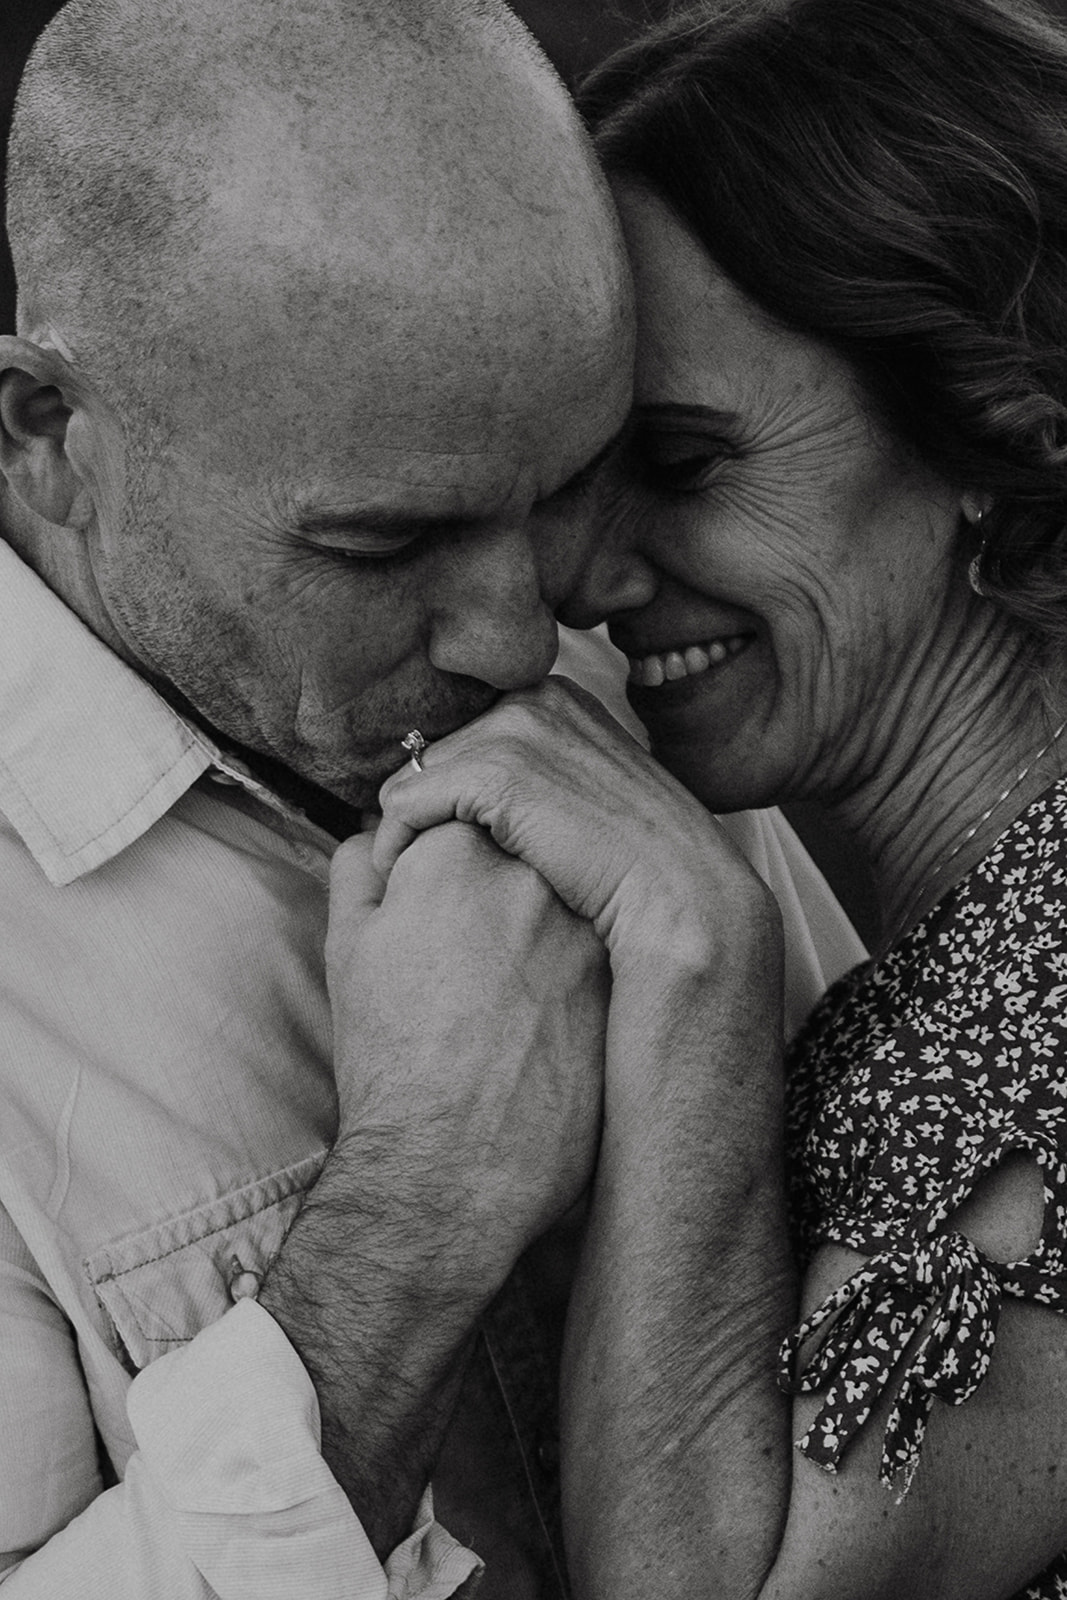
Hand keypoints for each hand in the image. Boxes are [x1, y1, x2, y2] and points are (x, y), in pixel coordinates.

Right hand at [327, 817, 609, 1277]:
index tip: (428, 907)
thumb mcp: (347, 951)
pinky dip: (572, 968)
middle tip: (465, 952)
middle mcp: (535, 877)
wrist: (449, 1168)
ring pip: (563, 897)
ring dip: (536, 922)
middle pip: (517, 847)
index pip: (459, 813)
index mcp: (457, 853)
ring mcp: (589, 927)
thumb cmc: (389, 1061)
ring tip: (501, 993)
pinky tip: (541, 1020)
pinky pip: (598, 948)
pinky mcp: (624, 981)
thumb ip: (361, 868)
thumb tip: (382, 836)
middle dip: (492, 881)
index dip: (436, 858)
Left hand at [374, 677, 769, 971]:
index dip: (445, 788)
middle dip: (419, 806)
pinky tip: (401, 880)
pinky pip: (405, 801)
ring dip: (400, 828)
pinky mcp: (497, 772)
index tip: (434, 839)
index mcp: (558, 701)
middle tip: (409, 862)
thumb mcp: (590, 806)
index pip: (464, 735)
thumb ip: (541, 786)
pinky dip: (394, 842)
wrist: (684, 899)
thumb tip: (486, 806)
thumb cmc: (638, 873)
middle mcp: (537, 700)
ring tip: (401, 878)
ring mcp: (519, 730)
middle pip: (432, 750)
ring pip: (411, 775)